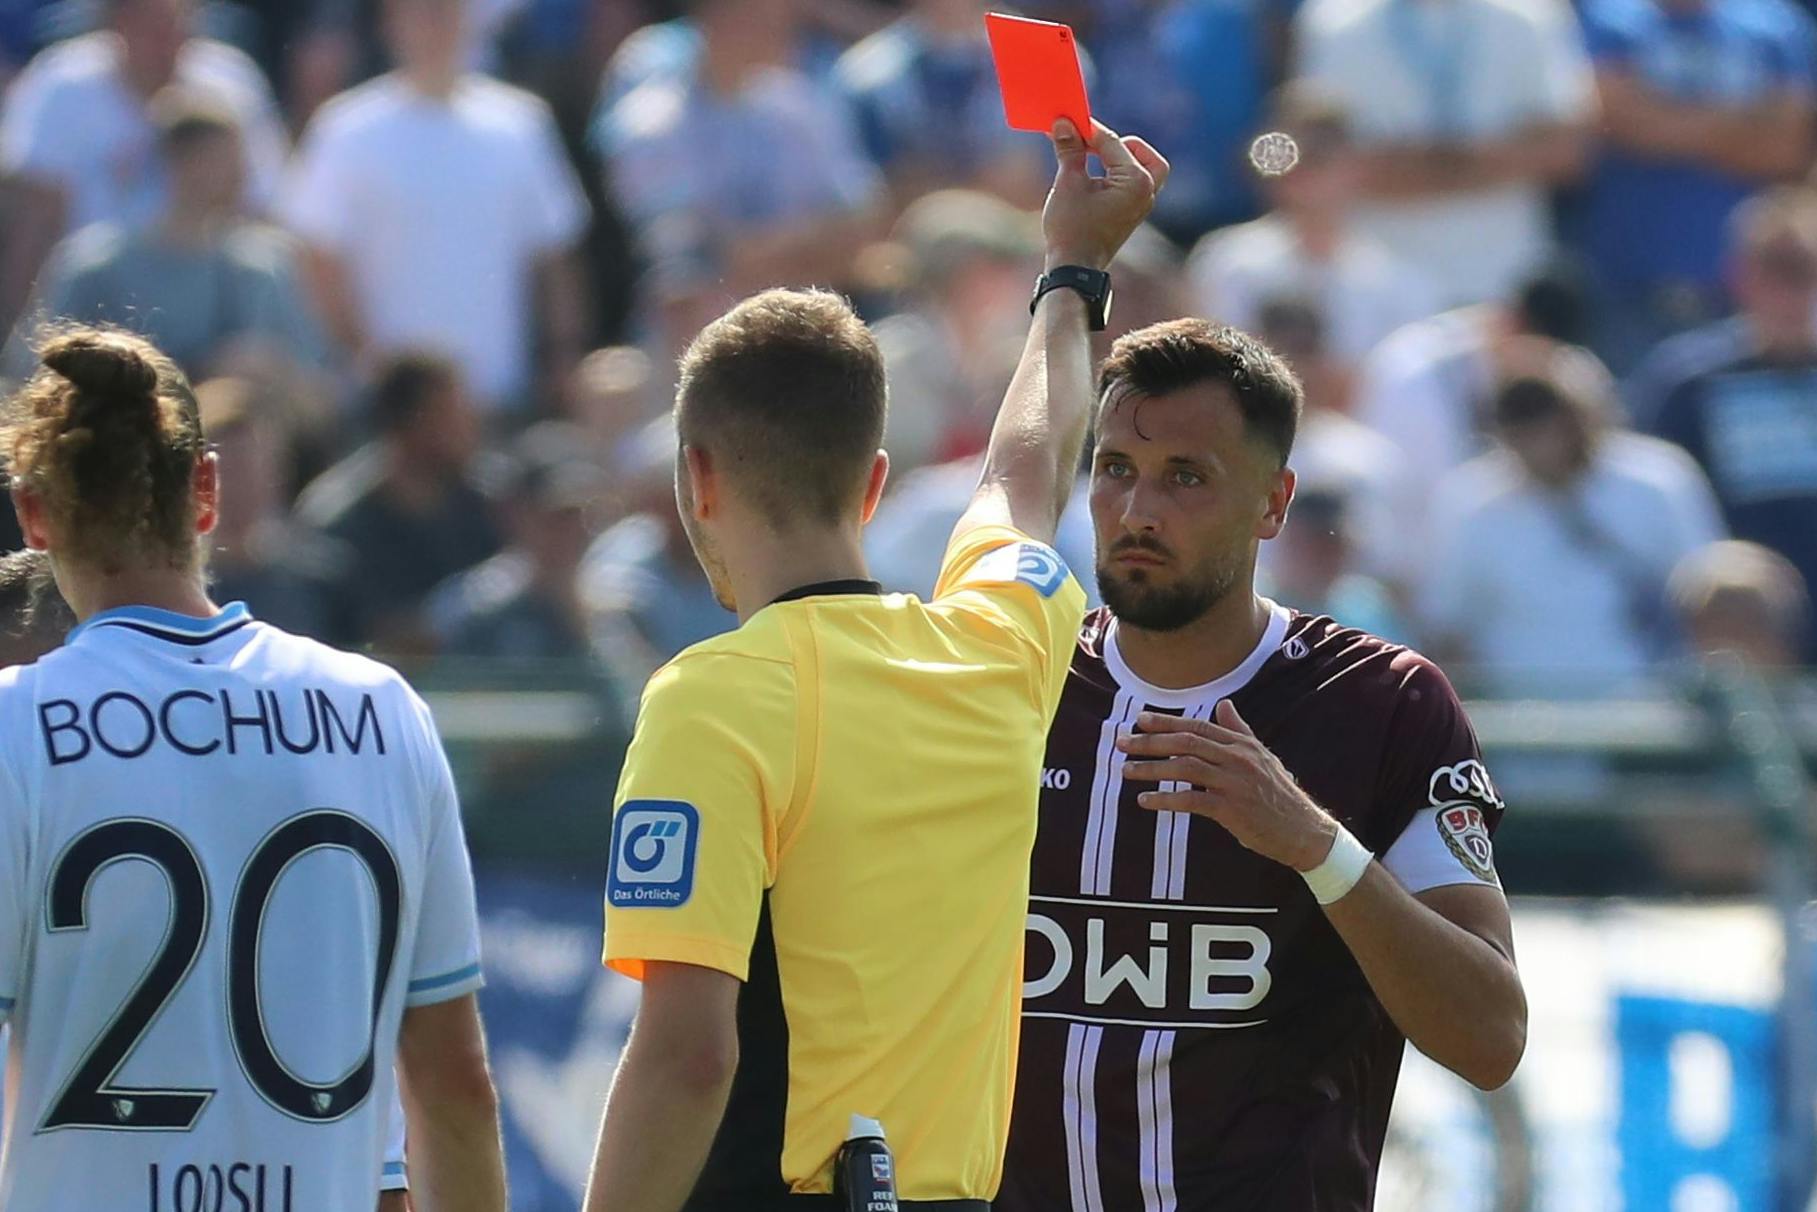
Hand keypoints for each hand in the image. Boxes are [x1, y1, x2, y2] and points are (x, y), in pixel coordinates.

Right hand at [1042, 119, 1168, 271]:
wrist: (1074, 268)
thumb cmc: (1072, 228)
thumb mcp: (1068, 183)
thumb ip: (1069, 150)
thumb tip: (1062, 123)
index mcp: (1137, 181)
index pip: (1112, 143)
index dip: (1086, 130)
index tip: (1067, 120)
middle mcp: (1147, 191)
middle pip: (1139, 151)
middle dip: (1115, 143)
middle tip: (1088, 142)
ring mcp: (1143, 204)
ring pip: (1143, 167)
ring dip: (1119, 158)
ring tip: (1090, 156)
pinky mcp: (1133, 213)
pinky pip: (1133, 183)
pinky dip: (1117, 174)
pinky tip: (1093, 173)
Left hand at [1117, 700, 1337, 872]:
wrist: (1302, 830)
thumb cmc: (1279, 794)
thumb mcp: (1262, 756)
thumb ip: (1239, 730)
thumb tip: (1224, 704)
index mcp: (1242, 744)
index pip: (1198, 726)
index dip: (1167, 722)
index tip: (1140, 720)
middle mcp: (1237, 758)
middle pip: (1186, 742)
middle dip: (1151, 741)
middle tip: (1123, 743)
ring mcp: (1234, 783)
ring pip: (1185, 767)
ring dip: (1151, 768)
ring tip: (1126, 771)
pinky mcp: (1231, 809)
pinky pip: (1191, 800)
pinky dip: (1165, 800)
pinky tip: (1146, 801)